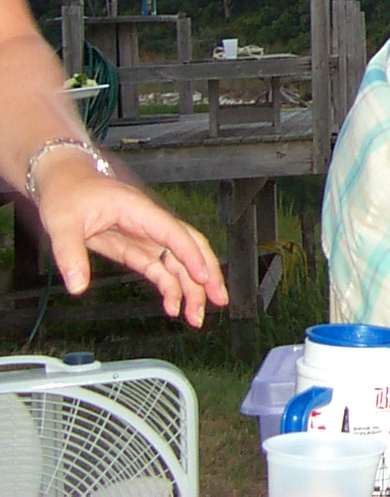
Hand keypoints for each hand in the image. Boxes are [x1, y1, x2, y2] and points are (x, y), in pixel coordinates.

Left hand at [33, 155, 227, 326]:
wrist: (65, 183)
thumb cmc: (69, 193)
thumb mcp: (63, 223)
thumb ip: (70, 254)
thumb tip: (78, 286)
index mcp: (139, 211)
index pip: (174, 234)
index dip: (191, 256)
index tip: (204, 277)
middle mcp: (150, 224)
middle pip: (191, 247)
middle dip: (208, 273)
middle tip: (218, 300)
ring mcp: (146, 237)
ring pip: (179, 262)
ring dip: (191, 288)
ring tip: (196, 316)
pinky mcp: (137, 249)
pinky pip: (161, 269)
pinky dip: (171, 288)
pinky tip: (173, 306)